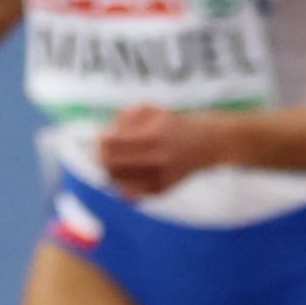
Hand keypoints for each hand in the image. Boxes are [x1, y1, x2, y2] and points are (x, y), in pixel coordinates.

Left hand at [95, 106, 227, 193]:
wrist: (205, 144)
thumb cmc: (171, 124)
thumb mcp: (149, 110)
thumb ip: (123, 119)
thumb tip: (101, 138)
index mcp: (153, 136)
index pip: (112, 144)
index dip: (100, 141)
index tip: (100, 137)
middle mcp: (157, 159)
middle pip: (111, 165)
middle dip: (101, 157)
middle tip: (101, 152)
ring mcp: (159, 178)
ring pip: (117, 182)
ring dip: (110, 172)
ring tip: (115, 162)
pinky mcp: (161, 191)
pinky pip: (130, 193)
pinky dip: (122, 185)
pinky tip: (126, 175)